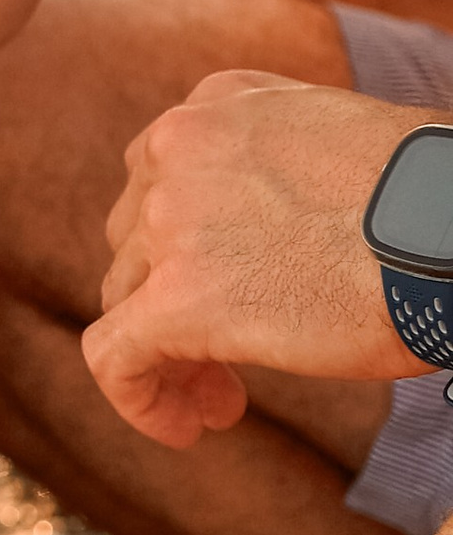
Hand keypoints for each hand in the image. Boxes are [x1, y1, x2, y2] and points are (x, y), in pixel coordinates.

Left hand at [82, 67, 426, 447]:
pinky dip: (138, 397)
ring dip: (169, 351)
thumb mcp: (335, 143)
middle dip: (172, 297)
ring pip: (126, 296)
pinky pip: (115, 357)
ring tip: (224, 400)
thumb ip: (277, 170)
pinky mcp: (181, 298)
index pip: (162, 179)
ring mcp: (171, 219)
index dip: (181, 245)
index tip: (229, 289)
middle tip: (230, 357)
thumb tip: (277, 231)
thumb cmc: (428, 197)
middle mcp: (177, 149)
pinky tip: (185, 428)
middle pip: (138, 239)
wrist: (450, 222)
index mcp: (216, 106)